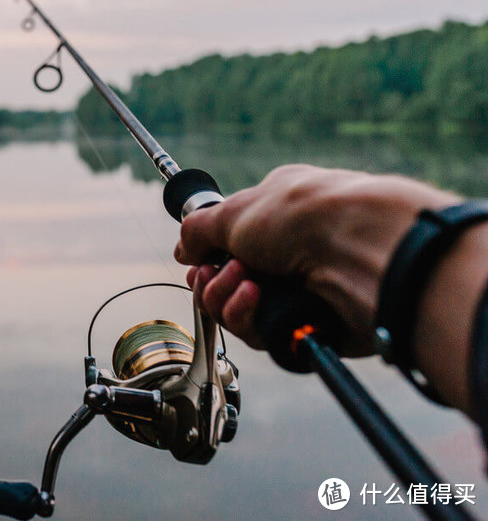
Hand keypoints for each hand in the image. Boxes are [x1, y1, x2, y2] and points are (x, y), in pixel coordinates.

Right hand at [174, 164, 458, 355]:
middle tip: (218, 271)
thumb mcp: (234, 211)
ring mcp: (299, 290)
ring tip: (246, 282)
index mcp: (278, 213)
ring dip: (227, 297)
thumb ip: (198, 230)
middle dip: (213, 279)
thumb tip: (184, 250)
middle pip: (226, 281)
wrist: (360, 253)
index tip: (195, 259)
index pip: (230, 241)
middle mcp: (290, 251)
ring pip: (238, 310)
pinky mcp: (305, 325)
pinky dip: (248, 316)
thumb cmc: (306, 218)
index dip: (206, 255)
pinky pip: (257, 334)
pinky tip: (258, 299)